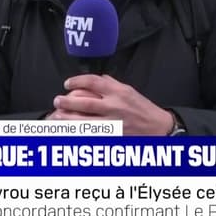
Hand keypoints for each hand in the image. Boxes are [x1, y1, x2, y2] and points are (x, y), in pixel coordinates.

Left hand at [51, 75, 173, 135]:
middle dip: (67, 101)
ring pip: (84, 122)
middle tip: (57, 100)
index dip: (77, 81)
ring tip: (57, 117)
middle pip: (84, 102)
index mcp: (119, 92)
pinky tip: (69, 132)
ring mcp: (113, 123)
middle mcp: (115, 106)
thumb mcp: (130, 91)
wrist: (159, 128)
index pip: (93, 82)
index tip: (67, 84)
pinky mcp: (113, 137)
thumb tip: (98, 78)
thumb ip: (113, 84)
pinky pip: (91, 135)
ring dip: (67, 119)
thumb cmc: (144, 109)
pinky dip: (78, 134)